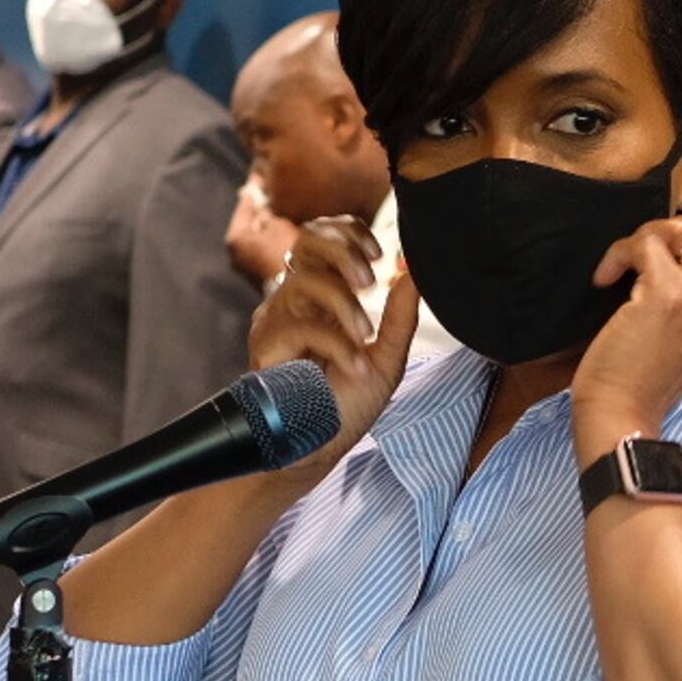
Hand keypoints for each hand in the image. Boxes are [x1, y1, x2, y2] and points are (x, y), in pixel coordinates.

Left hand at [225, 178, 297, 289]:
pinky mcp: (264, 277)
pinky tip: (290, 230)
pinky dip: (276, 239)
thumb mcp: (278, 223)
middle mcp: (236, 254)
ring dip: (271, 225)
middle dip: (263, 208)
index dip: (256, 187)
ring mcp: (249, 268)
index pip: (245, 205)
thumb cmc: (286, 253)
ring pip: (260, 237)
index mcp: (235, 238)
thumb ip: (269, 210)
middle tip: (275, 189)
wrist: (300, 293)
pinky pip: (269, 249)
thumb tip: (264, 203)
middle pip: (251, 223)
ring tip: (286, 208)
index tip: (262, 171)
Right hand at [252, 215, 420, 446]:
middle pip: (307, 239)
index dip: (349, 232)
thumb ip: (400, 316)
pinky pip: (302, 326)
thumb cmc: (346, 406)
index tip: (381, 254)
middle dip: (343, 249)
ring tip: (365, 337)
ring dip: (345, 305)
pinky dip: (338, 345)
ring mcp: (277, 319)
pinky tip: (354, 368)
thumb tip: (415, 274)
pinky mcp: (266, 344)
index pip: (324, 236)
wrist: (319, 448)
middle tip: (369, 280)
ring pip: (305, 279)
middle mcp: (297, 300)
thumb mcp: (386, 358)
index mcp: (323, 296)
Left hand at [571, 215, 681, 453]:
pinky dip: (620, 252)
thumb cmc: (637, 387)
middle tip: (644, 252)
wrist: (622, 416)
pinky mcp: (666, 295)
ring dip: (646, 238)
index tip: (660, 258)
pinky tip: (604, 279)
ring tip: (621, 267)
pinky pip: (647, 245)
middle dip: (678, 229)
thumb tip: (666, 263)